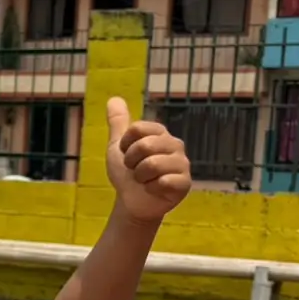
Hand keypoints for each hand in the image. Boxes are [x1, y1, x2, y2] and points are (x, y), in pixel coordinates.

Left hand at [105, 96, 191, 223]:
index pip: (136, 128)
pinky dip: (151, 188)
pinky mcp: (185, 183)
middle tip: (135, 170)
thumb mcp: (118, 146)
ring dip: (140, 177)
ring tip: (144, 180)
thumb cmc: (127, 173)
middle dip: (131, 162)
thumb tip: (113, 98)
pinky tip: (155, 189)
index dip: (125, 145)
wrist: (132, 200)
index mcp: (160, 133)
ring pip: (152, 164)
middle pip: (144, 145)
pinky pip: (163, 182)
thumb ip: (118, 123)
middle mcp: (175, 144)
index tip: (127, 154)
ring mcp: (182, 164)